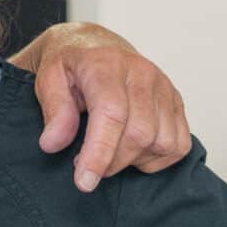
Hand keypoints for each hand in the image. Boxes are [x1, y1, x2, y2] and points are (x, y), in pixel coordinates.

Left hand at [12, 23, 191, 191]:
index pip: (111, 114)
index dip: (99, 153)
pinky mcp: (177, 101)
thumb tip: (53, 143)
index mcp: (106, 64)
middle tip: (86, 164)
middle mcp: (142, 73)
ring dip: (133, 160)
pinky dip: (156, 158)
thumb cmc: (70, 65)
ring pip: (162, 142)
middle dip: (112, 162)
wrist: (94, 45)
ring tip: (109, 150)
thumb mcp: (47, 80)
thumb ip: (53, 110)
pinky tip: (132, 149)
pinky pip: (178, 145)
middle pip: (140, 134)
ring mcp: (164, 87)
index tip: (84, 182)